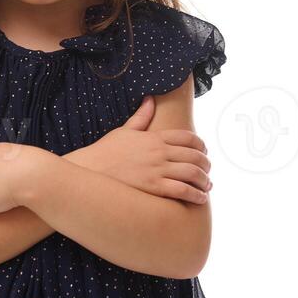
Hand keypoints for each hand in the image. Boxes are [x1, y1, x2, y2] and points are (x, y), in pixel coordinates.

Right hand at [79, 96, 211, 203]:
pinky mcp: (153, 186)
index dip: (201, 146)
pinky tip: (199, 198)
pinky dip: (196, 195)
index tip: (204, 153)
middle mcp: (158, 152)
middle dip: (206, 164)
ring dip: (205, 180)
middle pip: (195, 156)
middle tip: (207, 171)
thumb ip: (141, 116)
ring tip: (206, 186)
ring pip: (193, 173)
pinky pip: (183, 190)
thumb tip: (150, 99)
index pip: (188, 138)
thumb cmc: (105, 151)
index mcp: (154, 137)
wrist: (89, 170)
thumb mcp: (124, 130)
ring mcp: (157, 169)